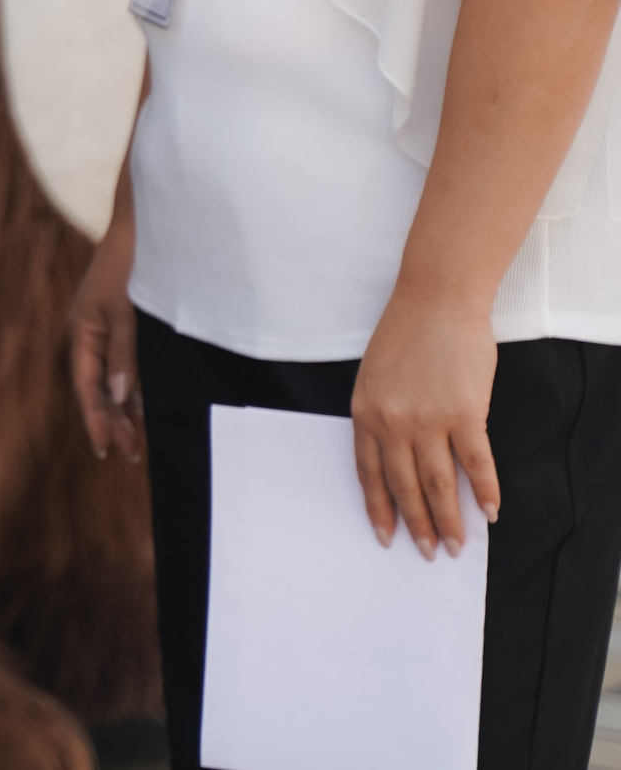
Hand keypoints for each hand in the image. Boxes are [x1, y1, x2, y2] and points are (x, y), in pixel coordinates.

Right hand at [68, 218, 142, 461]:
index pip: (86, 387)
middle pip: (98, 388)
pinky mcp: (125, 325)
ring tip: (136, 441)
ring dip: (125, 410)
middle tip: (130, 455)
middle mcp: (91, 335)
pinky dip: (135, 389)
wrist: (144, 226)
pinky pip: (126, 366)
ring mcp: (107, 330)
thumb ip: (123, 354)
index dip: (96, 420)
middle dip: (112, 422)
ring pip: (113, 380)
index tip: (105, 450)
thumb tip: (122, 398)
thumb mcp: (124, 311)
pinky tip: (144, 407)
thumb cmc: (129, 265)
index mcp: (82, 332)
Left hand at [352, 293, 497, 558]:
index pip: (369, 474)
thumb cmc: (404, 335)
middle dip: (418, 525)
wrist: (436, 302)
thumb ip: (381, 417)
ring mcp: (429, 420)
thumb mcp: (373, 377)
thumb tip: (398, 460)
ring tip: (459, 545)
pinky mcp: (466, 414)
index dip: (379, 509)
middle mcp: (393, 422)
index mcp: (364, 414)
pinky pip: (477, 464)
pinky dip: (486, 492)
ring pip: (440, 484)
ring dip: (450, 520)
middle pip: (405, 486)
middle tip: (429, 553)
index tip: (386, 536)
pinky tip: (491, 512)